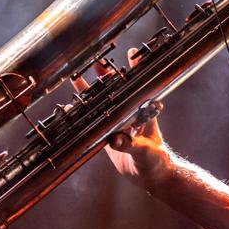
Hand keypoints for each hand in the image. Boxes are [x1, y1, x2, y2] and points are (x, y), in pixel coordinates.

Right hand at [72, 50, 171, 190]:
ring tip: (77, 79)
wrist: (154, 177)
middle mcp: (130, 116)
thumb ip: (132, 145)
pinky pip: (95, 123)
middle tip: (95, 62)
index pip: (140, 86)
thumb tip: (117, 139)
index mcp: (143, 113)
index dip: (135, 68)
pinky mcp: (110, 138)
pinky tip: (70, 109)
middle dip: (106, 76)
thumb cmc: (157, 161)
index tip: (131, 51)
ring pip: (103, 105)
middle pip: (117, 92)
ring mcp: (119, 126)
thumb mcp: (146, 151)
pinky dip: (83, 115)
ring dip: (92, 93)